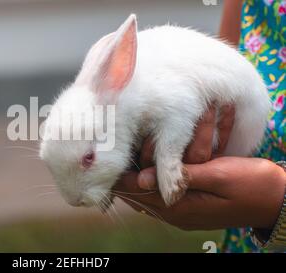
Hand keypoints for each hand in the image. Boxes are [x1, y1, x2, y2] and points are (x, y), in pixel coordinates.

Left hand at [114, 105, 285, 229]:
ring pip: (151, 184)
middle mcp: (176, 210)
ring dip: (145, 163)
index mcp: (180, 208)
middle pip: (139, 188)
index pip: (137, 193)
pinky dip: (159, 168)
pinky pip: (166, 183)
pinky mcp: (190, 197)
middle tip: (120, 141)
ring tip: (133, 142)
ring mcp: (182, 205)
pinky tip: (152, 151)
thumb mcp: (219, 177)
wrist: (279, 198)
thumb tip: (142, 179)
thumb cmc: (253, 186)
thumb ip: (182, 176)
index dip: (120, 174)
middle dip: (131, 164)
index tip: (109, 151)